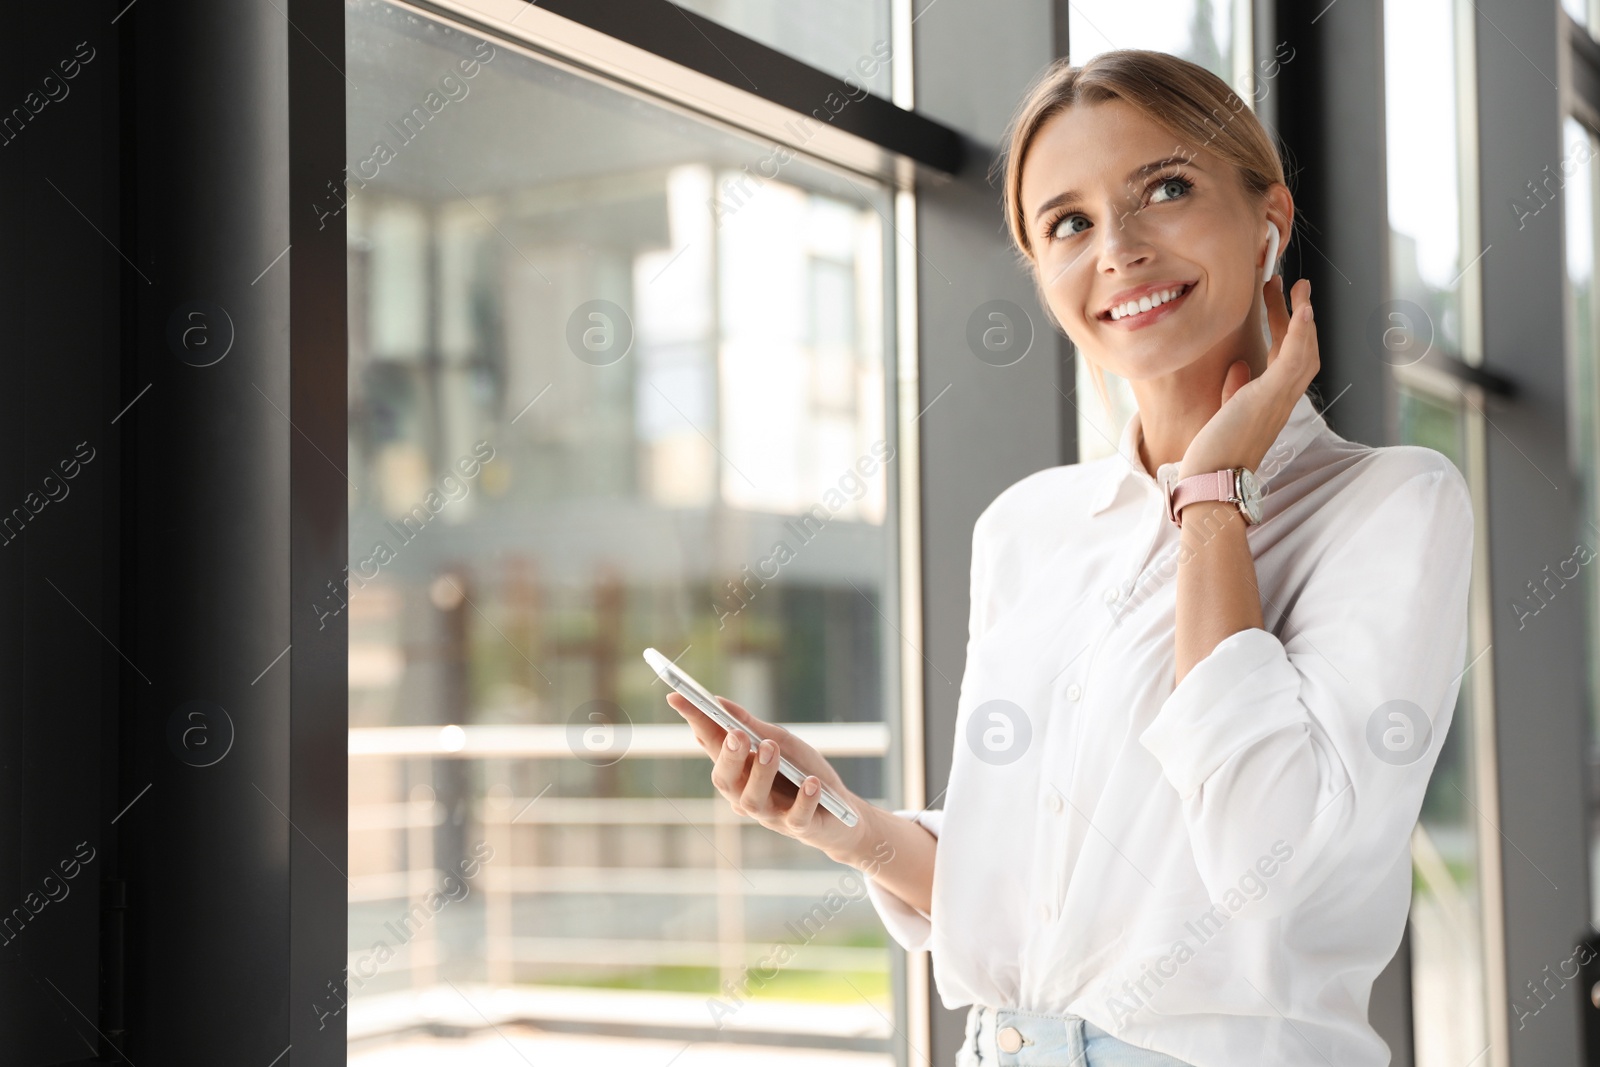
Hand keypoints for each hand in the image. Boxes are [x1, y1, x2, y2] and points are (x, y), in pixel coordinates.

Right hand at [665, 691, 867, 860]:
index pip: (711, 743)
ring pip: (753, 799)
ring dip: (761, 773)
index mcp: (739, 769)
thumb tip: (719, 702)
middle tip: (736, 734)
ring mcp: (770, 814)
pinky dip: (804, 799)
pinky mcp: (798, 827)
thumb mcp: (782, 742)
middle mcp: (746, 793)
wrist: (840, 813)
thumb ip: (754, 726)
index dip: (694, 721)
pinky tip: (811, 783)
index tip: (677, 696)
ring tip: (771, 748)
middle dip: (728, 756)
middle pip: (725, 779)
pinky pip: (796, 816)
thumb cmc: (804, 773)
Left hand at [1177, 276, 1319, 479]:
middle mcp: (1281, 398)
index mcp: (1269, 399)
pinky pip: (1294, 359)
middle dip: (1293, 313)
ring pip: (1304, 349)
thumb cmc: (1216, 454)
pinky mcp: (1271, 397)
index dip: (1282, 325)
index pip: (1283, 355)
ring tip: (1298, 286)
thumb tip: (1239, 367)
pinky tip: (1301, 307)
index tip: (1272, 300)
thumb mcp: (1225, 413)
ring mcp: (1280, 398)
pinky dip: (1300, 331)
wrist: (1213, 482)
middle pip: (1298, 347)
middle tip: (1284, 282)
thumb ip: (1235, 389)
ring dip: (1302, 315)